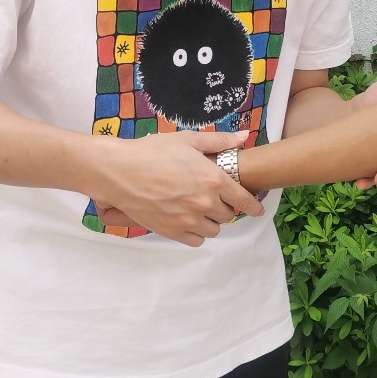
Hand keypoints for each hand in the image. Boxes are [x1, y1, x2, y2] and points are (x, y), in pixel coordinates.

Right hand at [86, 130, 260, 246]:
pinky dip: (196, 233)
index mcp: (213, 179)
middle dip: (223, 206)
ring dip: (210, 221)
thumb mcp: (187, 140)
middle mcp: (205, 203)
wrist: (120, 172)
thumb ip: (219, 141)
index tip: (257, 209)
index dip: (253, 206)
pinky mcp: (172, 232)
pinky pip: (196, 240)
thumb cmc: (152, 152)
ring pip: (214, 230)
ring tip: (198, 210)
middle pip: (227, 215)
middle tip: (212, 198)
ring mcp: (189, 220)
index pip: (244, 200)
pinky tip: (187, 221)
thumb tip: (244, 137)